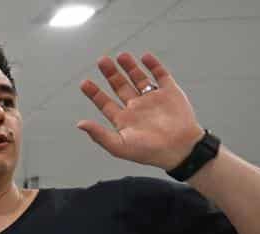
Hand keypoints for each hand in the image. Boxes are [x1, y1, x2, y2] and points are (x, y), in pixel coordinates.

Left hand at [77, 52, 204, 170]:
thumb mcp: (119, 146)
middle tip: (102, 60)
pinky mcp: (170, 92)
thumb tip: (79, 124)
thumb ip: (99, 134)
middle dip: (111, 74)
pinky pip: (160, 75)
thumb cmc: (148, 152)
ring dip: (129, 67)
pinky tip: (144, 57)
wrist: (180, 149)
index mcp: (124, 120)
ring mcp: (153, 99)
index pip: (105, 103)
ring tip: (120, 56)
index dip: (94, 93)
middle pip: (120, 86)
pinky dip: (153, 65)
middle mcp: (137, 108)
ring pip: (138, 78)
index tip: (84, 82)